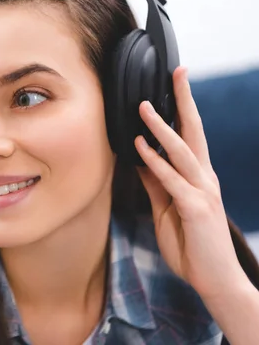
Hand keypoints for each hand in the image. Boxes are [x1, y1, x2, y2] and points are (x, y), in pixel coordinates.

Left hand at [134, 66, 248, 301]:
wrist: (213, 280)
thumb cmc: (191, 244)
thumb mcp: (166, 208)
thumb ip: (155, 183)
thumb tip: (139, 158)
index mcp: (197, 177)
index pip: (190, 135)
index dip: (182, 109)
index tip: (174, 83)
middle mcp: (204, 178)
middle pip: (194, 132)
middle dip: (184, 101)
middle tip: (177, 72)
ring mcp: (203, 192)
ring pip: (183, 151)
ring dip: (162, 127)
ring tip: (144, 106)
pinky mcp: (197, 208)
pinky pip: (172, 181)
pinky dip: (156, 162)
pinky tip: (140, 147)